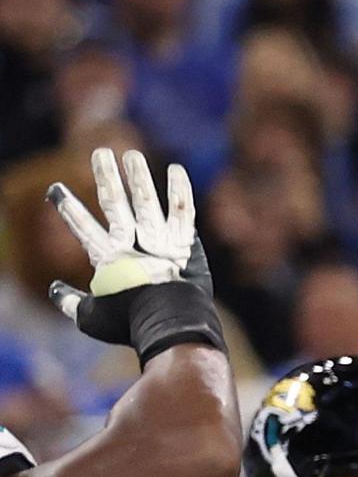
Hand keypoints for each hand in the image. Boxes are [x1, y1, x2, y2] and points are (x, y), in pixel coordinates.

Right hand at [48, 146, 214, 356]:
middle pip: (114, 202)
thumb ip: (71, 302)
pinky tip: (177, 169)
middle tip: (100, 153)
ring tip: (132, 154)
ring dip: (138, 176)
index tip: (56, 190)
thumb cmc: (129, 324)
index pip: (82, 227)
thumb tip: (54, 291)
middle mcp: (130, 243)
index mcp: (106, 258)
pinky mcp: (184, 243)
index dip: (68, 208)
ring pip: (146, 200)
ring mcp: (158, 241)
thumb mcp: (91, 318)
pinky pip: (182, 211)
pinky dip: (180, 190)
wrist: (170, 324)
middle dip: (106, 176)